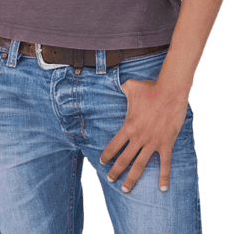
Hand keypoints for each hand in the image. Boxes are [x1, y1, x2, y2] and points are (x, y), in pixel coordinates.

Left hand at [99, 78, 188, 192]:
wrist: (170, 92)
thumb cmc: (150, 88)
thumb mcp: (130, 86)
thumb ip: (122, 89)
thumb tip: (118, 84)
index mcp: (128, 127)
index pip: (113, 145)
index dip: (106, 155)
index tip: (102, 162)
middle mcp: (138, 138)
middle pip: (124, 159)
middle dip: (115, 171)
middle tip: (110, 179)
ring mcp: (153, 143)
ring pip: (140, 165)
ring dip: (132, 178)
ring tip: (125, 189)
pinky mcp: (166, 144)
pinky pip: (165, 164)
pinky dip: (164, 177)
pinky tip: (163, 189)